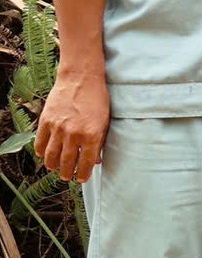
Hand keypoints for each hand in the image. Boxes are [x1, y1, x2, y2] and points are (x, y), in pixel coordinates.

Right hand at [35, 66, 109, 183]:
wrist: (81, 78)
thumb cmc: (97, 99)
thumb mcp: (105, 121)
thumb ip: (100, 142)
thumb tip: (96, 160)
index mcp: (92, 135)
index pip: (86, 163)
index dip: (84, 174)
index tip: (82, 179)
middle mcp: (73, 134)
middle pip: (67, 163)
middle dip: (68, 174)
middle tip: (68, 177)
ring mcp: (57, 128)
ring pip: (51, 157)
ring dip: (54, 167)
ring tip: (57, 169)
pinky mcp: (45, 122)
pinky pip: (40, 144)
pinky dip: (42, 153)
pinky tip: (46, 155)